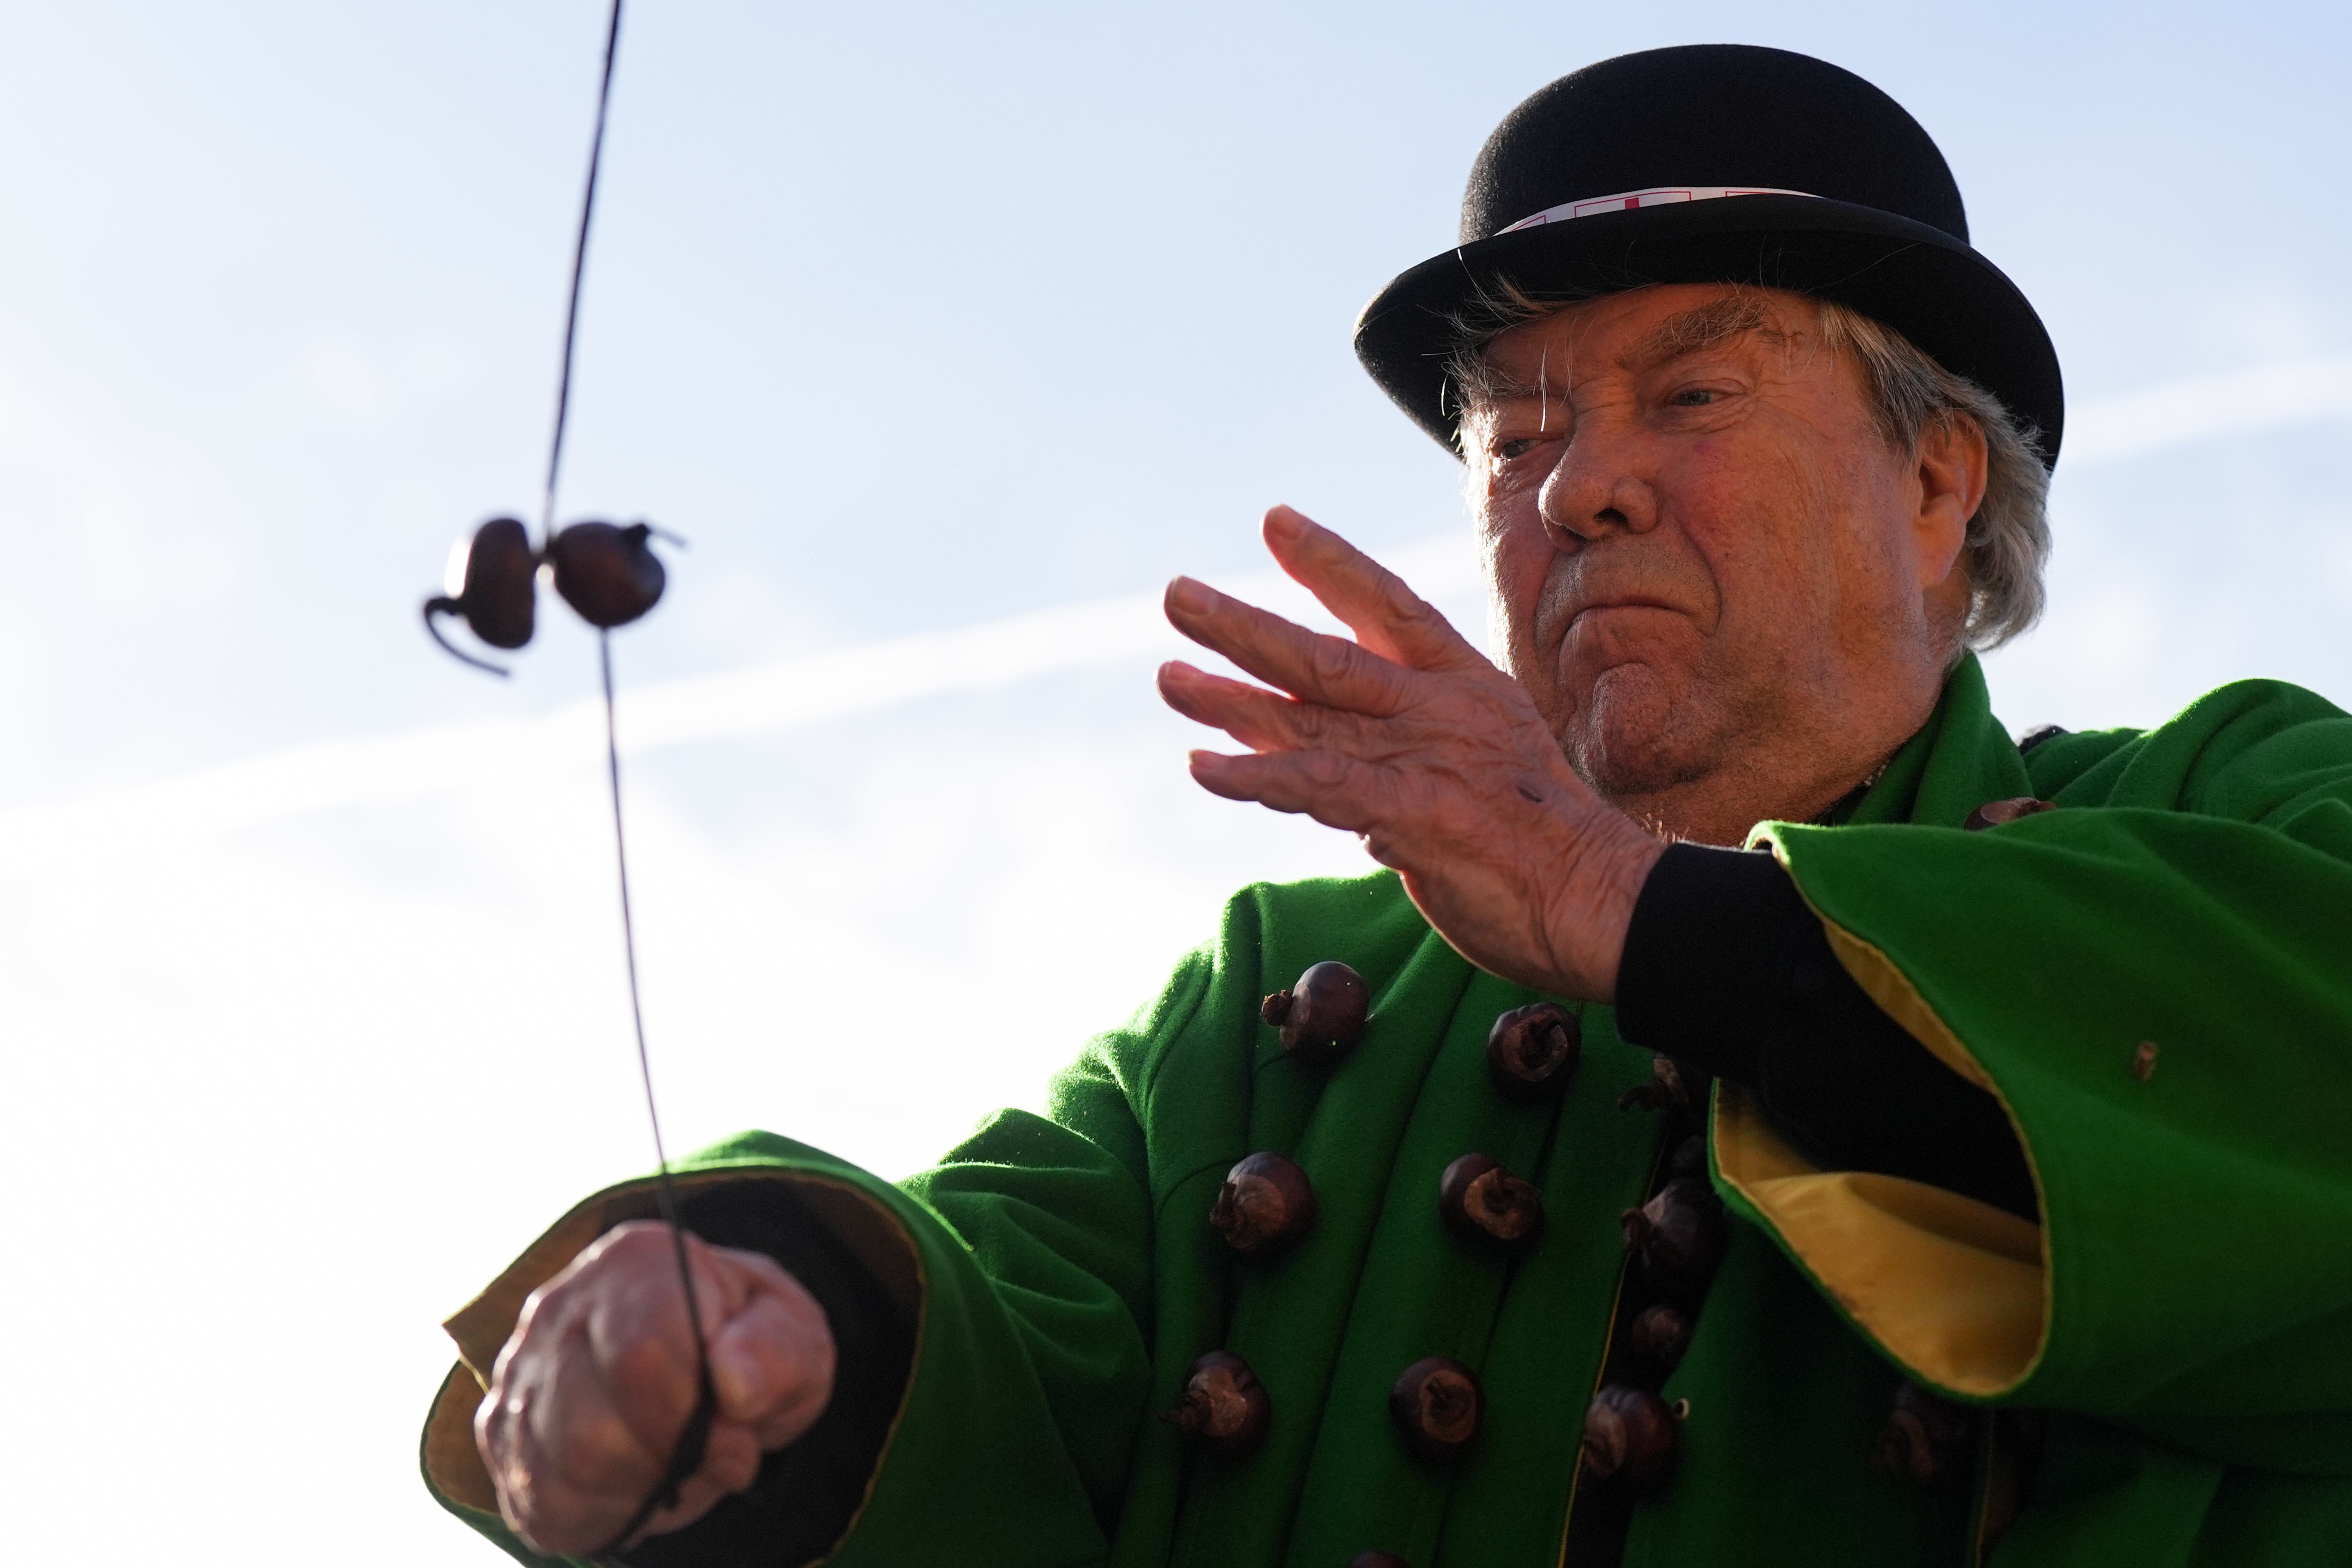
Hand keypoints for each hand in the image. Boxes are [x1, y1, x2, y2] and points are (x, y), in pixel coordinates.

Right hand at [474, 1221, 836, 1555]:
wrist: (709, 1362)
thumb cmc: (751, 1343)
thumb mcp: (793, 1337)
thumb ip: (775, 1351)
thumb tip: (735, 1382)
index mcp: (636, 1263)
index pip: (640, 1354)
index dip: (693, 1418)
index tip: (738, 1439)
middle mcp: (560, 1309)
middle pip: (591, 1425)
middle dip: (667, 1460)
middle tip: (714, 1455)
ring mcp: (522, 1371)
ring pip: (562, 1467)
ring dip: (641, 1485)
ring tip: (680, 1461)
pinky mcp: (502, 1431)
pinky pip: (542, 1498)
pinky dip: (606, 1507)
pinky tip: (641, 1477)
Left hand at [1157, 506, 1663, 999]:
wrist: (1603, 902)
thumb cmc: (1545, 846)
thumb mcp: (1486, 771)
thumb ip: (1410, 761)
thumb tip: (1343, 783)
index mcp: (1465, 685)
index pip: (1389, 604)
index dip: (1329, 561)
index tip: (1274, 521)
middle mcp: (1438, 709)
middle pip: (1323, 654)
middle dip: (1243, 625)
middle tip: (1177, 595)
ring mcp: (1424, 758)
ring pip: (1306, 716)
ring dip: (1227, 699)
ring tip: (1168, 679)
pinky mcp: (1412, 814)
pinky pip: (1316, 787)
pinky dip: (1255, 778)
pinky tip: (1204, 769)